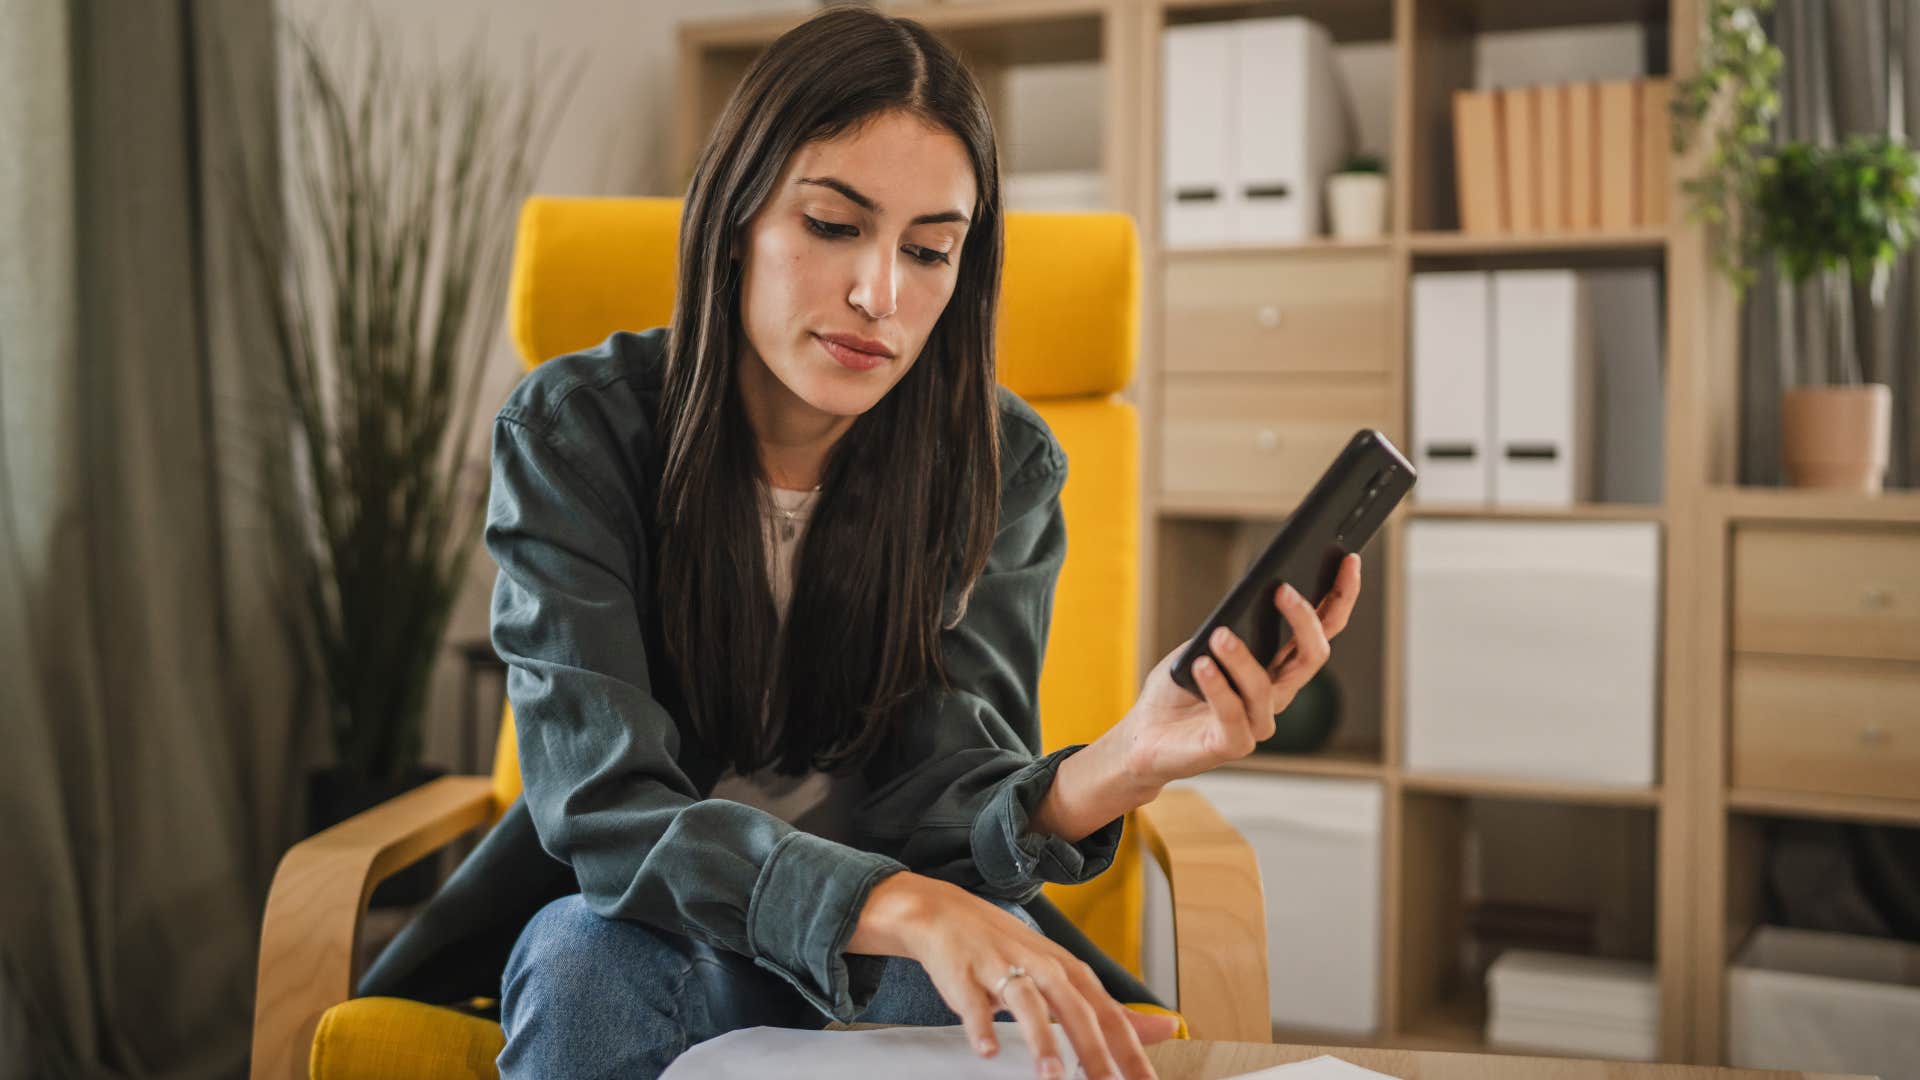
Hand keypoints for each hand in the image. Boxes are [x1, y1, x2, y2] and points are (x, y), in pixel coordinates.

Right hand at [848, 873, 1175, 1079]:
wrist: (946, 913)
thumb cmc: (1010, 951)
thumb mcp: (1064, 975)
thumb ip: (1110, 1008)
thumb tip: (1166, 1028)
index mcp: (1069, 972)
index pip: (1109, 1014)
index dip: (1130, 1050)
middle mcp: (1041, 967)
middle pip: (1075, 1010)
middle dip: (1093, 1052)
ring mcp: (1001, 968)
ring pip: (1027, 1004)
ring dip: (1040, 1040)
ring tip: (1051, 1076)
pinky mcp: (965, 975)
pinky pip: (973, 1003)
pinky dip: (980, 1026)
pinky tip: (986, 1050)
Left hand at [1118, 554, 1360, 786]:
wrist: (1144, 735)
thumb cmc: (1178, 686)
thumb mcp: (1204, 643)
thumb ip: (1231, 625)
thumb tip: (1249, 597)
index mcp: (1278, 667)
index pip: (1323, 630)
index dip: (1341, 597)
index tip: (1349, 561)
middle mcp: (1277, 695)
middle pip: (1312, 656)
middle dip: (1304, 620)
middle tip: (1282, 590)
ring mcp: (1257, 723)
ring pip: (1266, 687)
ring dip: (1242, 657)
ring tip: (1220, 635)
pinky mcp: (1231, 745)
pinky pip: (1232, 713)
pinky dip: (1217, 686)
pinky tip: (1201, 665)